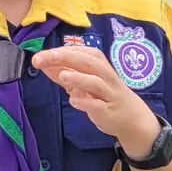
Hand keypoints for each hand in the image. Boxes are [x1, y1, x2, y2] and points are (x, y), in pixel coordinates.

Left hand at [32, 47, 158, 156]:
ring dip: (79, 78)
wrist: (132, 117)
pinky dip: (86, 102)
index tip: (39, 56)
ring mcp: (109, 93)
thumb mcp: (84, 82)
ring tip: (61, 76)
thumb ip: (64, 73)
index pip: (79, 52)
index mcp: (98, 63)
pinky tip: (74, 101)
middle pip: (87, 62)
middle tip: (41, 59)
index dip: (59, 52)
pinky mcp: (109, 111)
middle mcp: (105, 75)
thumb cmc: (104, 95)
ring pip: (95, 82)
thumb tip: (43, 63)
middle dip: (64, 58)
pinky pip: (98, 105)